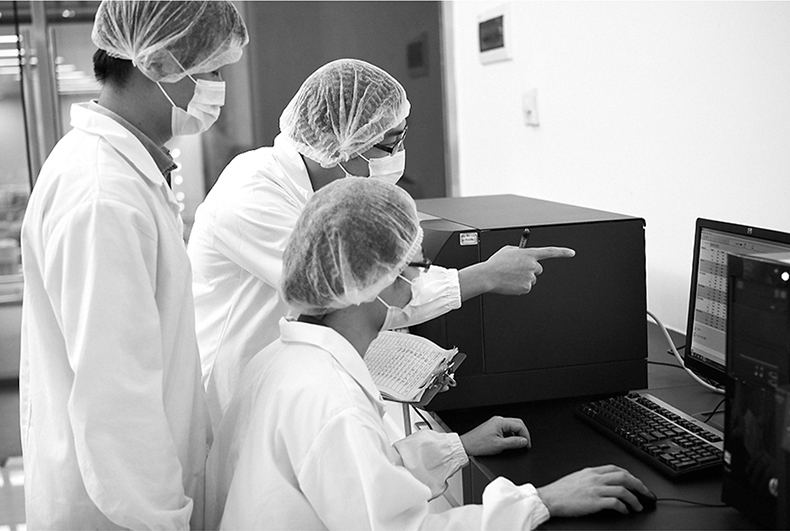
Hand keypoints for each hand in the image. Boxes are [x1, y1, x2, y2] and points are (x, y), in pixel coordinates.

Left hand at [458, 416, 530, 455]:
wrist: (466, 445)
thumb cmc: (479, 444)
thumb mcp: (499, 445)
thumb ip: (514, 442)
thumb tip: (524, 441)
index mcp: (500, 422)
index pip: (520, 425)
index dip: (526, 436)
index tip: (527, 444)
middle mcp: (498, 420)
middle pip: (517, 423)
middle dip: (523, 434)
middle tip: (525, 444)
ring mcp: (495, 423)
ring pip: (511, 426)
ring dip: (516, 435)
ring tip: (517, 445)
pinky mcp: (492, 427)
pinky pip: (505, 429)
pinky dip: (510, 435)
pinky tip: (509, 443)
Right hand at [459, 245, 575, 299]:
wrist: (488, 275)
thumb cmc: (496, 263)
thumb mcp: (508, 251)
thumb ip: (519, 251)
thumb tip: (523, 254)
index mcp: (529, 254)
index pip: (550, 252)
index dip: (563, 252)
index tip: (571, 253)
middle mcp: (532, 265)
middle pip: (539, 268)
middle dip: (530, 269)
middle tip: (517, 270)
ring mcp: (530, 277)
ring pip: (531, 279)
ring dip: (523, 278)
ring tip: (510, 276)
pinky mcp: (527, 288)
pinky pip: (526, 287)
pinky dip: (519, 286)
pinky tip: (510, 283)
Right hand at [536, 465, 649, 516]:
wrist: (549, 498)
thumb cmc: (560, 491)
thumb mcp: (577, 478)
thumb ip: (591, 478)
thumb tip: (603, 483)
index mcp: (591, 471)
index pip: (616, 468)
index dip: (630, 475)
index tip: (636, 482)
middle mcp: (596, 478)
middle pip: (624, 476)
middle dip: (639, 485)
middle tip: (646, 493)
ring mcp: (596, 489)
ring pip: (623, 489)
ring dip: (634, 499)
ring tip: (639, 506)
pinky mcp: (595, 502)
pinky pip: (615, 503)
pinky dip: (624, 507)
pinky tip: (625, 511)